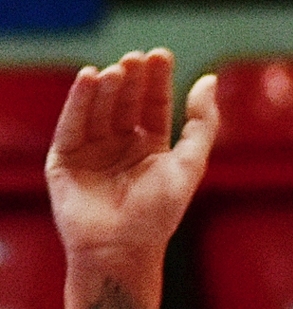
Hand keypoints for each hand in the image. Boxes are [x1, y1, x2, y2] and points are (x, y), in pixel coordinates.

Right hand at [46, 49, 217, 262]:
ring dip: (107, 87)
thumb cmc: (160, 214)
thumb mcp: (189, 165)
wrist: (123, 250)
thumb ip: (202, 124)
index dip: (157, 80)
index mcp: (151, 147)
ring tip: (118, 69)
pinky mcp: (64, 158)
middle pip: (125, 102)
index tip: (161, 55)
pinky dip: (80, 101)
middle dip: (131, 79)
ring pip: (99, 109)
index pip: (153, 104)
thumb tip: (209, 79)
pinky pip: (71, 124)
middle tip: (138, 58)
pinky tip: (89, 80)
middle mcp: (120, 145)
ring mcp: (91, 150)